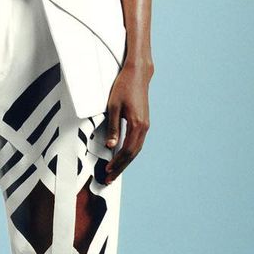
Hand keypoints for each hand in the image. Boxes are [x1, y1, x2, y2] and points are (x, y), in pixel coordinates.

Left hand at [102, 60, 150, 182]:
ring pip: (136, 149)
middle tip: (110, 178)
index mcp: (137, 125)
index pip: (127, 150)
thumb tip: (111, 145)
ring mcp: (145, 125)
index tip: (107, 171)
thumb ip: (113, 127)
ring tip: (115, 171)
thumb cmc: (124, 87)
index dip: (117, 163)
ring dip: (125, 161)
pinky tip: (122, 156)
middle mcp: (144, 127)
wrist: (137, 74)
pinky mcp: (144, 122)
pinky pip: (137, 142)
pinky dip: (129, 152)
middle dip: (121, 167)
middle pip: (133, 153)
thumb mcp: (113, 107)